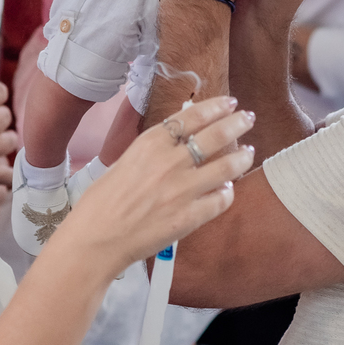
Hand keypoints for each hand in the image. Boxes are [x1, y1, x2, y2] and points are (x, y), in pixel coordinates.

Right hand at [68, 96, 254, 264]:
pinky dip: (227, 193)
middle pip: (216, 135)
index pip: (192, 116)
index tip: (230, 103)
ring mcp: (182, 190)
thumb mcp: (124, 162)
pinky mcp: (189, 217)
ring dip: (242, 157)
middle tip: (248, 119)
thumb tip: (178, 135)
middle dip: (237, 123)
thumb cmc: (100, 203)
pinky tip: (227, 190)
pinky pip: (220, 200)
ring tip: (249, 152)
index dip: (216, 107)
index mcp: (149, 144)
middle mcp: (169, 162)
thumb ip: (153, 150)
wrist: (95, 241)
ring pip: (226, 166)